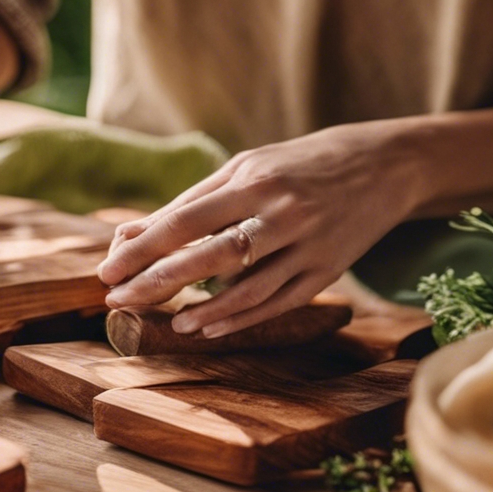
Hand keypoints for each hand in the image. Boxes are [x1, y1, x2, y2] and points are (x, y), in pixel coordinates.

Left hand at [97, 121, 428, 337]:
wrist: (385, 165)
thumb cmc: (299, 164)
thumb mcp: (246, 169)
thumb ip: (190, 202)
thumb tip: (129, 233)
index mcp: (255, 181)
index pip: (186, 220)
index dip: (142, 248)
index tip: (107, 270)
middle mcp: (282, 213)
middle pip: (210, 256)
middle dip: (158, 281)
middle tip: (118, 301)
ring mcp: (309, 246)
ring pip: (248, 288)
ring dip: (203, 310)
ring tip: (168, 324)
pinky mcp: (328, 272)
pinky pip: (279, 302)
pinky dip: (241, 318)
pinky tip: (209, 327)